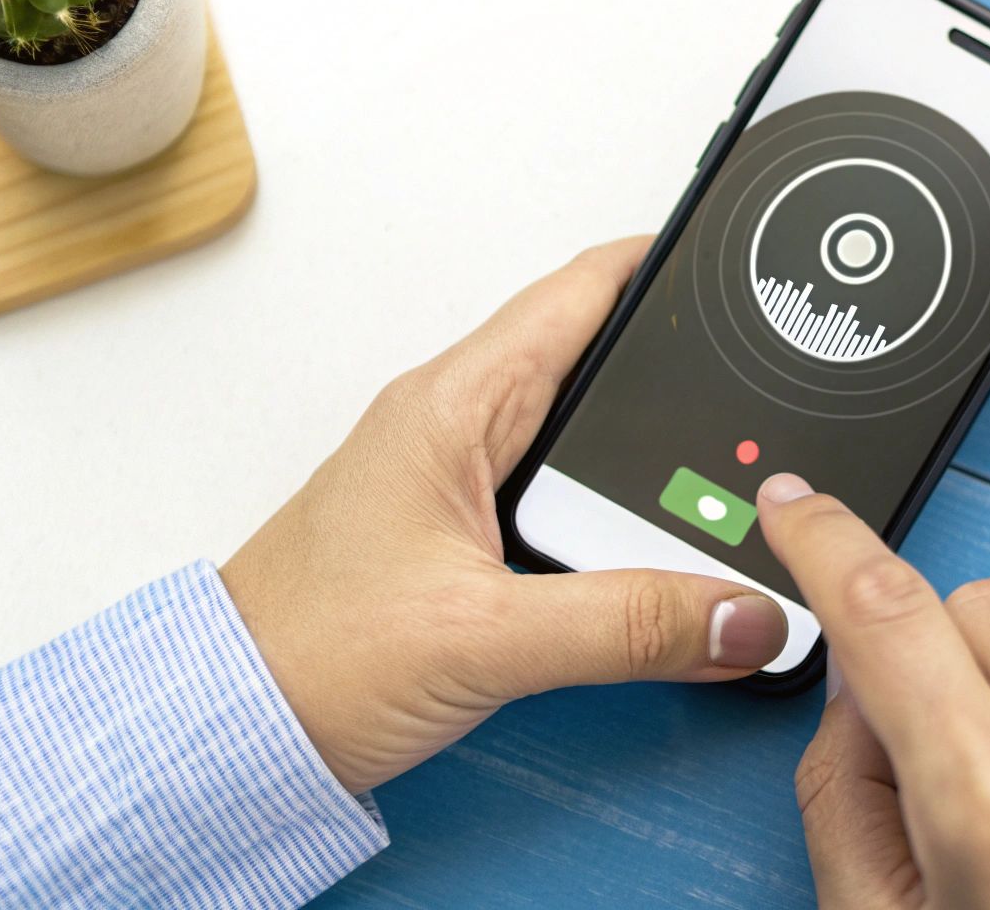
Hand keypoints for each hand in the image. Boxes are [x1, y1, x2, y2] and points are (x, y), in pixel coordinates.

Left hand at [220, 238, 787, 793]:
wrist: (232, 729)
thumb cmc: (308, 656)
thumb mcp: (489, 638)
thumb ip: (628, 625)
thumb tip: (739, 613)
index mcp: (452, 408)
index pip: (579, 295)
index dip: (662, 266)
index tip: (733, 260)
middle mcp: (456, 427)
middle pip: (598, 367)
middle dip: (678, 379)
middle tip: (757, 402)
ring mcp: (458, 478)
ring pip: (585, 439)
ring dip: (649, 462)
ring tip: (723, 487)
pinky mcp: (463, 533)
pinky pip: (563, 498)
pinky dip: (618, 516)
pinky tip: (653, 555)